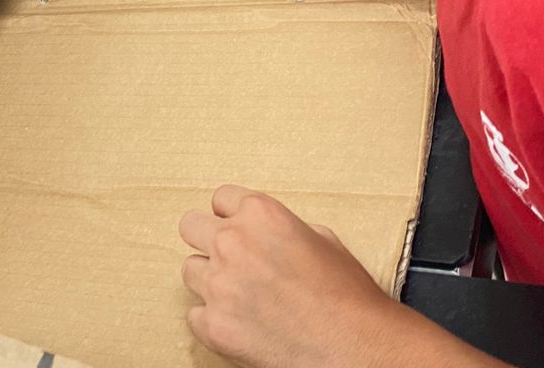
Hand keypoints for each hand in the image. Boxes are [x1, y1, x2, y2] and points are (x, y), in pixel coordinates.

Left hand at [178, 186, 395, 367]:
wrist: (354, 346)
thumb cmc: (347, 296)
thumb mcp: (323, 239)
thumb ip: (282, 227)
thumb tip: (267, 233)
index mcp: (260, 214)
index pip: (220, 197)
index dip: (231, 215)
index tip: (237, 227)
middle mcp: (233, 242)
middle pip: (190, 225)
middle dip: (207, 239)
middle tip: (228, 257)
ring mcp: (219, 284)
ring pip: (189, 270)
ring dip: (209, 279)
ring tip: (239, 295)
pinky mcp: (213, 325)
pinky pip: (195, 314)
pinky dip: (213, 319)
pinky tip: (240, 323)